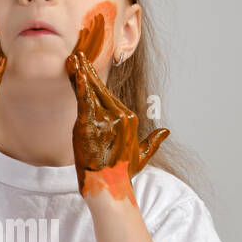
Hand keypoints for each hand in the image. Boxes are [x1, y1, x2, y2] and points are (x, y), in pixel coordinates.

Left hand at [66, 13, 167, 200]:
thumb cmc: (123, 174)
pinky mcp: (90, 124)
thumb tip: (166, 131)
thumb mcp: (142, 156)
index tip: (89, 67)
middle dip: (90, 70)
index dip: (98, 81)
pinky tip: (76, 69)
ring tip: (75, 56)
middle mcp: (120, 115)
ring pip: (91, 90)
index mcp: (130, 118)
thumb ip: (154, 141)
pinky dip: (80, 83)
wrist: (109, 188)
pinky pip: (83, 99)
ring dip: (82, 71)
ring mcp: (105, 119)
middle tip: (80, 53)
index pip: (109, 95)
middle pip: (101, 88)